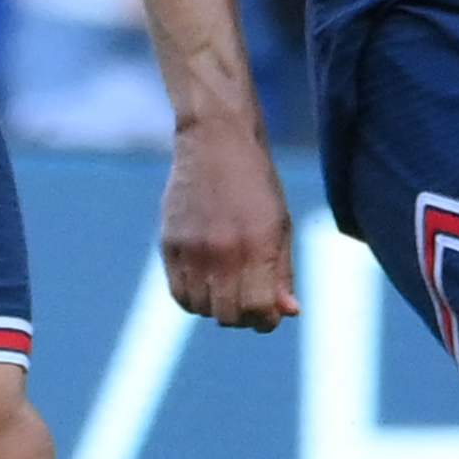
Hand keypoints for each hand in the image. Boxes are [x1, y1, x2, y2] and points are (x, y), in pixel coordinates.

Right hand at [160, 116, 299, 326]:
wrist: (215, 140)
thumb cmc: (256, 183)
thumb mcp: (280, 224)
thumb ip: (282, 272)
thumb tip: (289, 312)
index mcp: (258, 245)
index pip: (258, 310)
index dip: (266, 319)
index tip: (269, 311)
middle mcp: (223, 251)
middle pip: (228, 315)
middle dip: (242, 316)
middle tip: (247, 299)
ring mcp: (192, 249)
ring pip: (200, 308)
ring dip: (215, 306)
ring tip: (225, 286)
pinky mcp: (169, 243)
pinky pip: (178, 292)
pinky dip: (192, 297)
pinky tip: (205, 281)